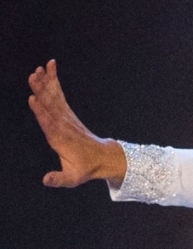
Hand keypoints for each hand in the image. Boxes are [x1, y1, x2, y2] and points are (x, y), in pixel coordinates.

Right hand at [28, 60, 125, 187]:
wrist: (103, 157)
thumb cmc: (85, 169)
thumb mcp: (73, 179)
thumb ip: (59, 179)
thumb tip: (45, 180)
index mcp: (60, 139)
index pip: (49, 123)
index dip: (41, 111)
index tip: (33, 99)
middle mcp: (63, 125)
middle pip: (51, 105)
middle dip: (41, 91)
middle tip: (33, 75)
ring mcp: (66, 118)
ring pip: (55, 97)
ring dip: (46, 82)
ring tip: (39, 68)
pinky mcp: (67, 114)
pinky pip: (59, 95)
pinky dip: (54, 82)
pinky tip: (49, 70)